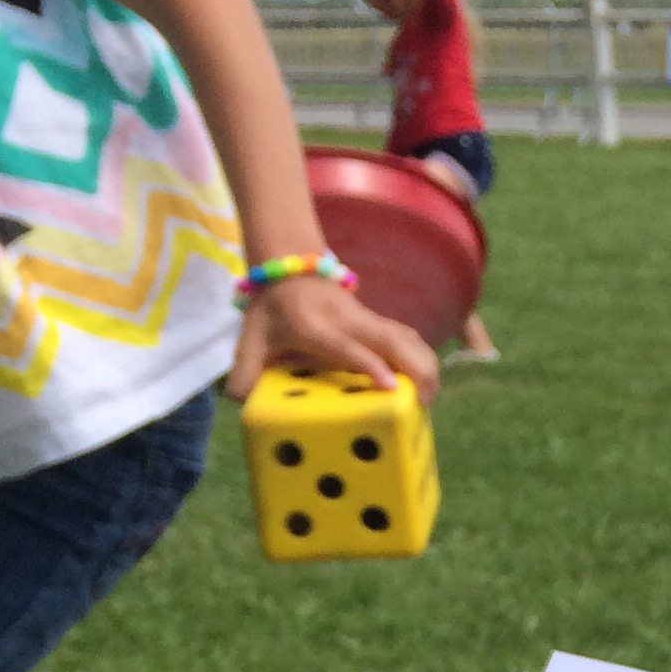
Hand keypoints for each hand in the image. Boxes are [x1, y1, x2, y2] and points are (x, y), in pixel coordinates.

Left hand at [228, 274, 439, 402]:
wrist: (290, 267)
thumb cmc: (272, 309)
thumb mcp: (251, 337)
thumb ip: (244, 370)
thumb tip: (241, 401)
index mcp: (315, 326)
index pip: (347, 346)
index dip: (370, 365)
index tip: (391, 388)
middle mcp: (347, 320)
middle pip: (393, 339)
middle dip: (417, 369)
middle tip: (424, 404)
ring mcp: (366, 319)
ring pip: (408, 337)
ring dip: (425, 365)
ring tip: (429, 399)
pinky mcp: (378, 321)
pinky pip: (408, 338)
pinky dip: (422, 359)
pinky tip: (424, 383)